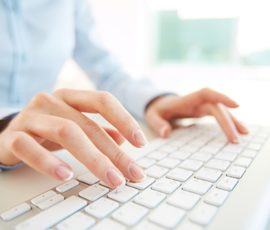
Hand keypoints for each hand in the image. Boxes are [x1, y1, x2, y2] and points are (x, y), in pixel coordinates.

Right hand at [0, 89, 146, 187]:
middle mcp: (51, 101)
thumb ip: (97, 129)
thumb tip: (123, 139)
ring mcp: (31, 117)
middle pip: (88, 125)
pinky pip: (29, 147)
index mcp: (69, 97)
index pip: (102, 100)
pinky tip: (66, 175)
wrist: (7, 132)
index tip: (141, 142)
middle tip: (131, 173)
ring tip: (110, 178)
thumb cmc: (46, 128)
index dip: (124, 119)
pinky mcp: (12, 136)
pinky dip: (49, 162)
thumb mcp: (73, 125)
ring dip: (92, 158)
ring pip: (65, 132)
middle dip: (114, 152)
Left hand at [145, 88, 247, 142]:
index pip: (206, 94)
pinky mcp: (203, 112)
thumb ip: (157, 124)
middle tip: (236, 139)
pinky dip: (228, 122)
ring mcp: (201, 106)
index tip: (236, 105)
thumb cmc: (156, 110)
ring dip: (233, 121)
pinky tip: (237, 131)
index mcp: (186, 100)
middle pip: (217, 107)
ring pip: (221, 111)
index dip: (221, 97)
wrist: (158, 105)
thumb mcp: (152, 116)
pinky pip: (219, 115)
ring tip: (245, 134)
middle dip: (228, 121)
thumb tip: (166, 133)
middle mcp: (197, 102)